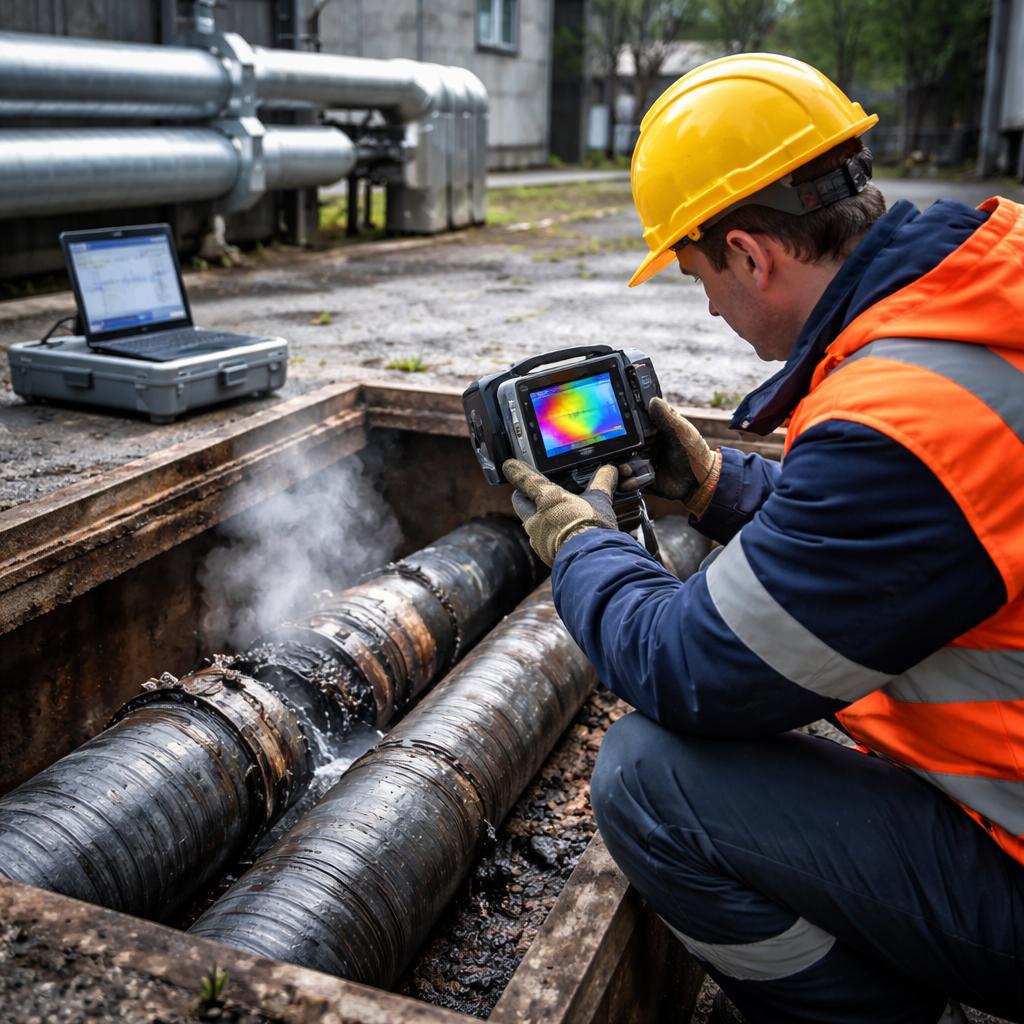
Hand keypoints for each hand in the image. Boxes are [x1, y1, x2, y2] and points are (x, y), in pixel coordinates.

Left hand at [503, 460, 617, 566]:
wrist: (590, 561)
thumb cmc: (592, 528)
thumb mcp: (599, 502)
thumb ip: (601, 484)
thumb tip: (609, 470)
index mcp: (547, 499)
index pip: (526, 480)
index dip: (517, 471)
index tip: (509, 466)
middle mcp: (536, 518)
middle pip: (520, 502)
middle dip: (523, 496)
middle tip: (530, 492)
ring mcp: (537, 538)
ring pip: (531, 523)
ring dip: (538, 517)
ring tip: (553, 516)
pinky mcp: (544, 554)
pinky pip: (541, 540)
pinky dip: (548, 535)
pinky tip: (561, 535)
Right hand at [620, 397, 720, 517]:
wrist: (700, 480)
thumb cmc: (694, 451)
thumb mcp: (680, 431)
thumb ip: (667, 416)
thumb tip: (653, 400)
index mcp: (651, 432)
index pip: (631, 426)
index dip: (623, 428)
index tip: (617, 429)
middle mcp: (643, 447)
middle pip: (622, 446)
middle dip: (617, 450)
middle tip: (622, 453)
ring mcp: (641, 464)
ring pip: (621, 464)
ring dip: (620, 467)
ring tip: (626, 468)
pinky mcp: (641, 481)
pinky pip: (627, 482)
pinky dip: (626, 482)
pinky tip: (630, 479)